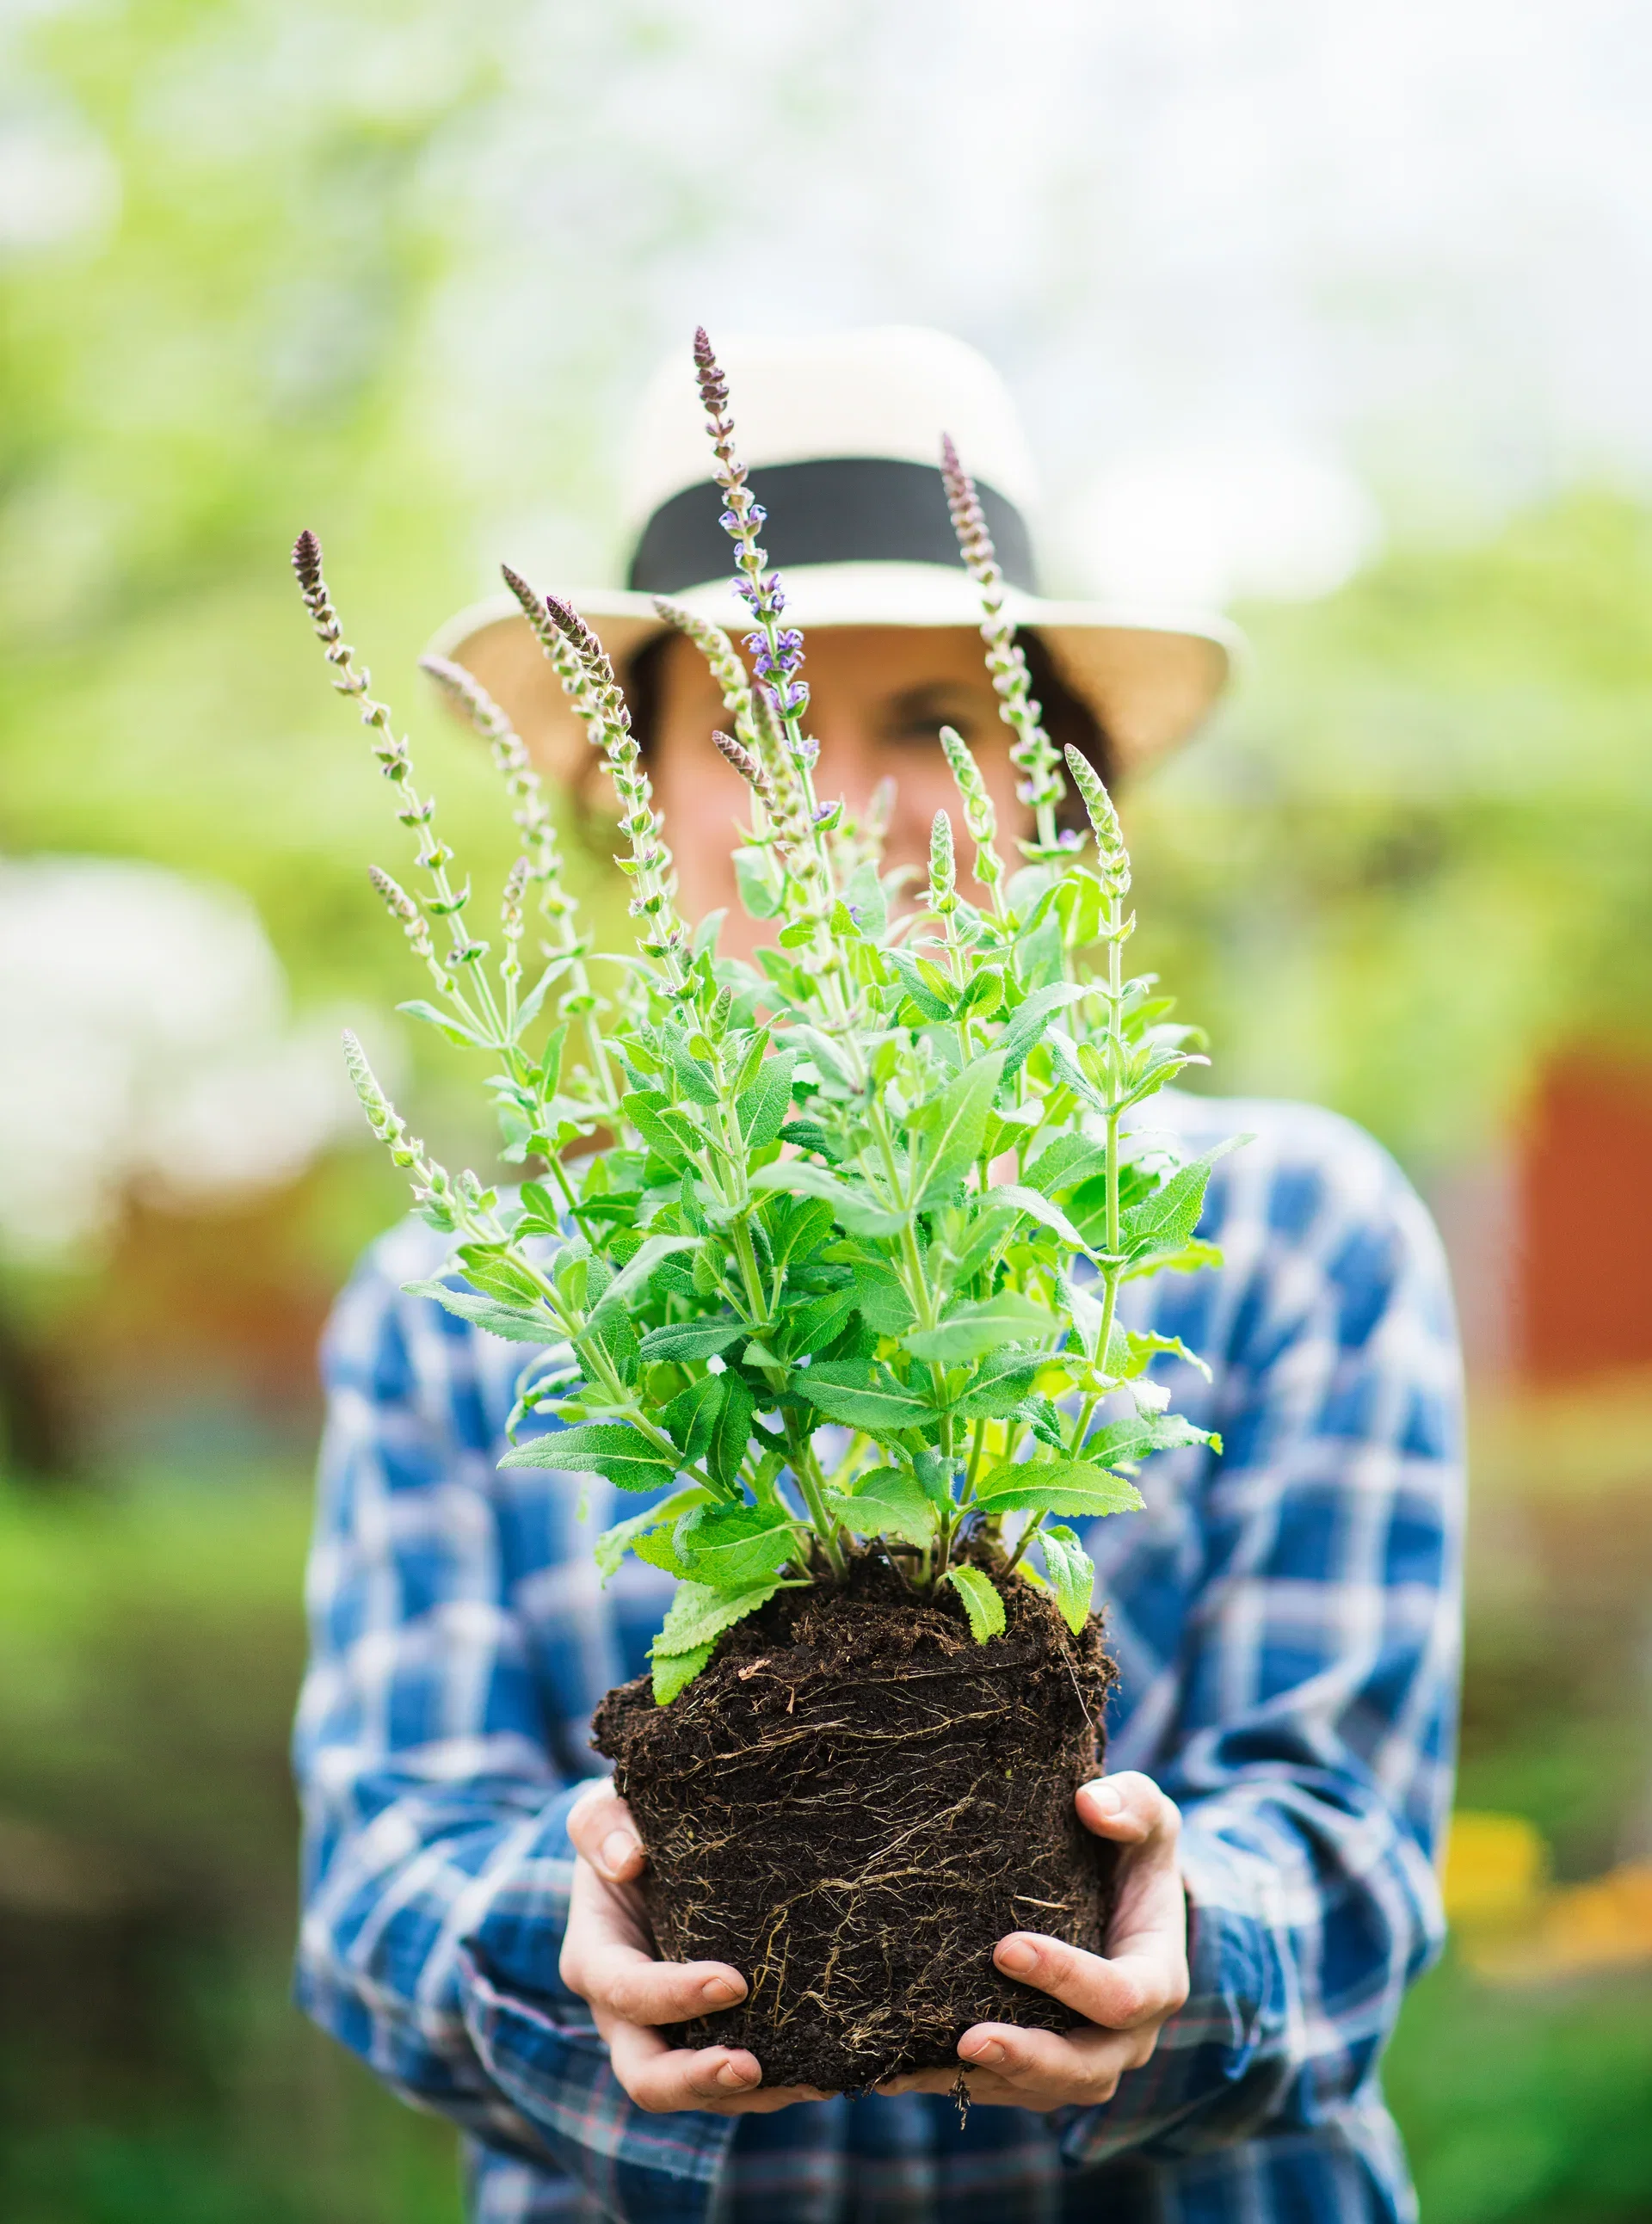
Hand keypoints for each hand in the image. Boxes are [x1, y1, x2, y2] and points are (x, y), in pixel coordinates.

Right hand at [561, 1784, 829, 2114]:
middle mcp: (624, 2016)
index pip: (626, 1992)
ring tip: (814, 2082)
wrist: (655, 1852)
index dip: (673, 1996)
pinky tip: (829, 2074)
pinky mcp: (711, 2041)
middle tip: (751, 2066)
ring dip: (753, 2096)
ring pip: (700, 2094)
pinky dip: (782, 2086)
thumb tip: (628, 1860)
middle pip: (647, 2077)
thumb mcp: (606, 1810)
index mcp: (595, 1960)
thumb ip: (603, 1825)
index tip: (735, 1981)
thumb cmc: (631, 1828)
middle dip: (698, 2080)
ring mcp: (668, 2038)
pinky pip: (739, 2084)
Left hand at [877, 1771, 1189, 2110]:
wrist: (1125, 1905)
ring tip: (916, 2068)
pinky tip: (893, 2073)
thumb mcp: (1147, 1820)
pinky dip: (951, 2085)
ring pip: (1040, 2091)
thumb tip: (1090, 1803)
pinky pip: (1003, 2090)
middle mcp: (1125, 2038)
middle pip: (1084, 2070)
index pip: (1120, 1996)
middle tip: (968, 2039)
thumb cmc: (1132, 1854)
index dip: (1068, 1979)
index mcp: (1155, 1980)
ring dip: (984, 2082)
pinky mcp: (1041, 2069)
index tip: (1006, 1948)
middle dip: (1026, 2058)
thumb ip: (1131, 1805)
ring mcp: (1083, 2060)